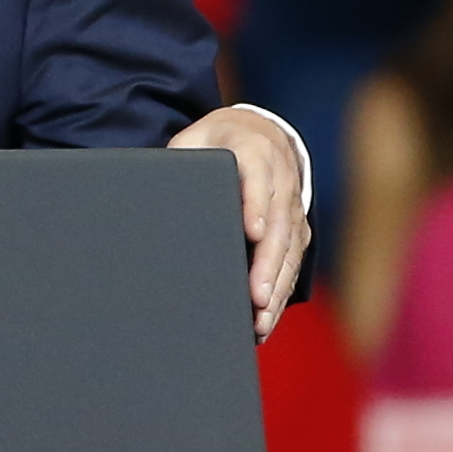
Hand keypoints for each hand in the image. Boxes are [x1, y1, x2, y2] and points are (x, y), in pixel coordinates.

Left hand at [173, 105, 309, 340]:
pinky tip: (267, 317)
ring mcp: (294, 206)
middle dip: (268, 265)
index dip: (255, 206)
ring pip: (291, 250)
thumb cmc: (217, 141)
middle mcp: (282, 179)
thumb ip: (180, 163)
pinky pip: (294, 262)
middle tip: (256, 299)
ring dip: (277, 287)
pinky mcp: (298, 227)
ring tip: (261, 320)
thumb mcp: (194, 140)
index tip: (253, 232)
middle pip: (279, 226)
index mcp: (255, 152)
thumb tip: (154, 198)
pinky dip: (283, 291)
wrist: (259, 130)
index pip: (258, 180)